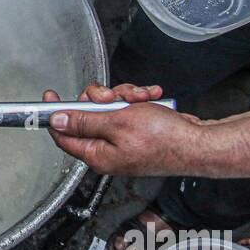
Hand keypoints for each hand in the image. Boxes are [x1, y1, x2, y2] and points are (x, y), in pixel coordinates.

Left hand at [43, 83, 205, 176]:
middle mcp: (108, 150)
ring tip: (140, 99)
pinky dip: (138, 101)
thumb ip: (84, 121)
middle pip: (87, 115)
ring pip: (109, 108)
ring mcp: (124, 141)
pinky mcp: (138, 133)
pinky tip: (151, 99)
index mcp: (97, 154)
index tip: (50, 95)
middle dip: (101, 99)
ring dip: (124, 97)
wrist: (199, 143)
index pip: (63, 135)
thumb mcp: (117, 123)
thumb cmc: (165, 139)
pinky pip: (128, 110)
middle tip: (113, 97)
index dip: (55, 113)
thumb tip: (57, 120)